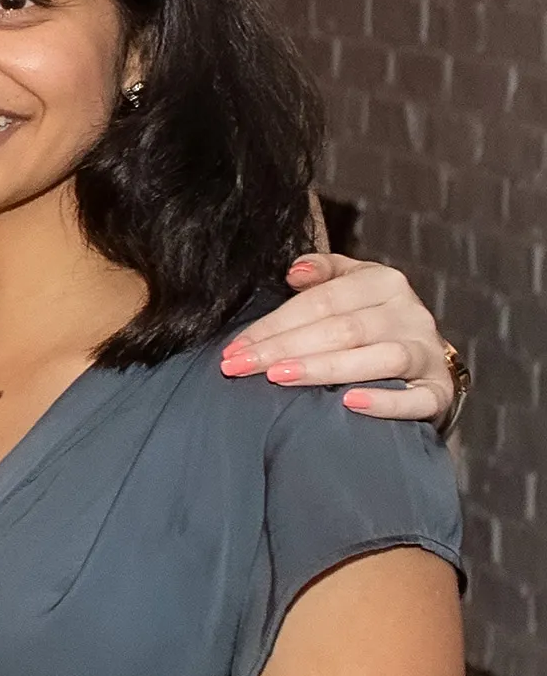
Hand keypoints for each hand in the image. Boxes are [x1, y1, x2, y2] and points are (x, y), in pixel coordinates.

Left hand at [223, 251, 454, 422]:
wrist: (424, 363)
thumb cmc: (370, 322)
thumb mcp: (349, 285)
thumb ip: (322, 271)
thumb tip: (295, 272)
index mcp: (384, 283)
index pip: (321, 301)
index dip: (274, 324)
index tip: (234, 348)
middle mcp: (409, 314)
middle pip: (342, 329)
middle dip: (284, 348)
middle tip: (239, 367)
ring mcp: (428, 353)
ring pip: (379, 358)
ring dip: (325, 369)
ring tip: (280, 377)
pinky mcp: (440, 391)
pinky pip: (417, 399)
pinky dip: (385, 403)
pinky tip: (349, 404)